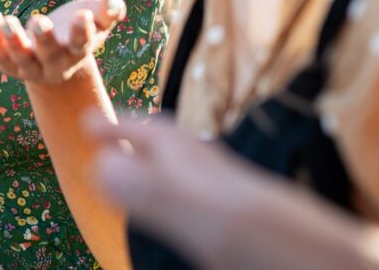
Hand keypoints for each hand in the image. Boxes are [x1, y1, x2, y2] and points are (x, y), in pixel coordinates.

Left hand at [0, 0, 126, 84]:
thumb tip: (111, 2)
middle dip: (45, 40)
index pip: (82, 44)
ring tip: (7, 20)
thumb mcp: (98, 22)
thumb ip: (111, 10)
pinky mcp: (11, 66)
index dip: (83, 31)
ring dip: (13, 40)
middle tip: (40, 21)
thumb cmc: (81, 31)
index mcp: (78, 53)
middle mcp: (55, 65)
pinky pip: (0, 55)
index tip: (84, 15)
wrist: (56, 61)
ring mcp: (31, 68)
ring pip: (21, 59)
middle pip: (50, 55)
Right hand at [83, 112, 365, 269]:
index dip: (120, 130)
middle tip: (109, 141)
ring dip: (170, 172)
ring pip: (203, 180)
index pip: (156, 140)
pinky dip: (196, 209)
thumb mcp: (217, 222)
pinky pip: (219, 216)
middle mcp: (231, 189)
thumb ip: (160, 194)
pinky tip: (204, 232)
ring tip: (150, 176)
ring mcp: (252, 214)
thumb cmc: (291, 252)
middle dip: (141, 142)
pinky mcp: (263, 243)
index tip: (87, 125)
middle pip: (180, 152)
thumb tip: (98, 165)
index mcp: (211, 179)